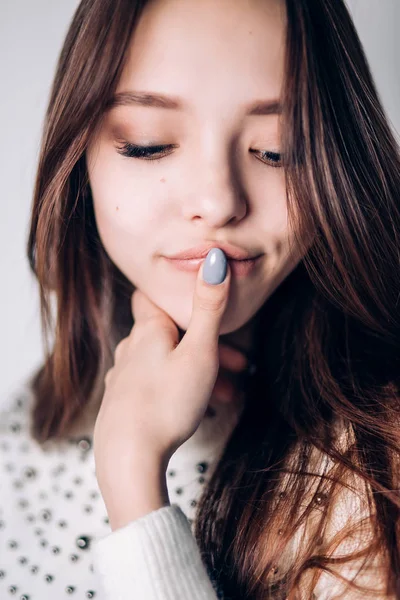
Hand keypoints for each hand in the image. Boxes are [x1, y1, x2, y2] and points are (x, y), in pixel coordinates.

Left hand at [93, 251, 247, 524]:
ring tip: (227, 394)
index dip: (182, 300)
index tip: (208, 310)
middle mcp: (131, 348)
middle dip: (206, 346)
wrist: (129, 457)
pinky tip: (196, 408)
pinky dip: (179, 389)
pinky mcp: (122, 403)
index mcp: (148, 330)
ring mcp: (124, 376)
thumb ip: (208, 306)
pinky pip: (156, 386)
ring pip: (166, 362)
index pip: (156, 297)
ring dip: (198, 371)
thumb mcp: (199, 351)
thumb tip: (213, 258)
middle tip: (239, 367)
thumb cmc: (167, 402)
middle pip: (171, 335)